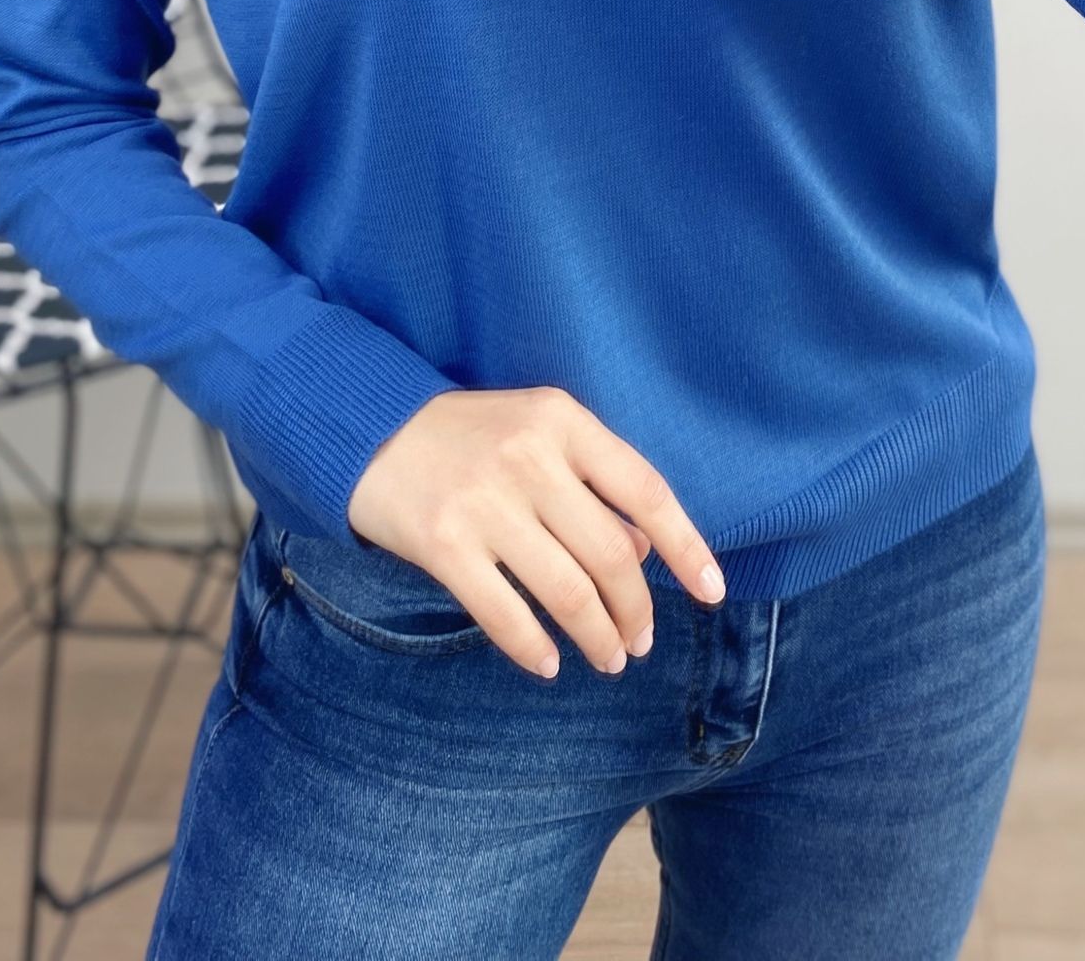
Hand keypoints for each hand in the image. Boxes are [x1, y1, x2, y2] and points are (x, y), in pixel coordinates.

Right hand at [346, 386, 726, 680]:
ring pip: (568, 591)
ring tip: (609, 658)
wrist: (372, 427)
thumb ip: (594, 483)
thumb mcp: (540, 433)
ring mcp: (486, 502)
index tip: (712, 592)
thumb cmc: (472, 436)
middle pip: (612, 555)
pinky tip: (550, 663)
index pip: (646, 491)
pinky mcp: (444, 544)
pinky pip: (506, 614)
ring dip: (598, 637)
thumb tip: (646, 553)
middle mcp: (530, 458)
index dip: (687, 547)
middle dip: (637, 611)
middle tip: (640, 641)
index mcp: (564, 421)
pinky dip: (536, 649)